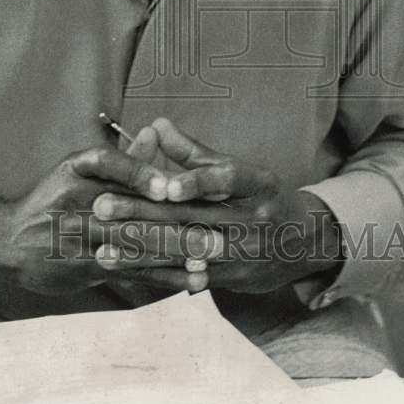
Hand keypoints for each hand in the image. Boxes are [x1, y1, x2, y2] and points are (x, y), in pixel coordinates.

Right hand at [0, 136, 218, 295]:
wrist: (8, 240)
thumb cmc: (53, 198)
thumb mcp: (80, 170)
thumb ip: (123, 158)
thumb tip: (157, 133)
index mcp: (78, 170)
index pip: (111, 165)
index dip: (142, 175)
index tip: (171, 188)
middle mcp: (78, 202)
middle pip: (131, 212)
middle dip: (175, 223)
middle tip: (214, 229)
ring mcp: (80, 238)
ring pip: (134, 245)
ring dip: (175, 254)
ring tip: (210, 258)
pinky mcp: (86, 267)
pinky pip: (130, 271)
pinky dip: (163, 276)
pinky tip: (190, 280)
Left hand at [92, 118, 342, 293]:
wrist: (302, 243)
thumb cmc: (259, 196)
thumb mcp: (238, 168)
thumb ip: (194, 151)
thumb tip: (157, 123)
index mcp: (256, 184)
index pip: (227, 180)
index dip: (196, 182)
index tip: (164, 185)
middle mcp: (251, 220)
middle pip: (194, 218)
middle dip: (144, 214)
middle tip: (102, 205)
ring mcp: (241, 254)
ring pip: (185, 253)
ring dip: (141, 250)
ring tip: (102, 244)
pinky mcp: (230, 280)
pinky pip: (185, 278)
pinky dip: (152, 273)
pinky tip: (122, 267)